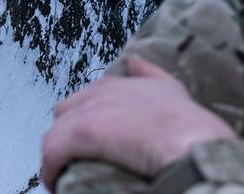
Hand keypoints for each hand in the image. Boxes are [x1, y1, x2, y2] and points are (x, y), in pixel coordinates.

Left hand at [39, 56, 235, 191]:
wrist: (192, 143)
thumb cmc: (188, 126)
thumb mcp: (172, 89)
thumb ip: (151, 74)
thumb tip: (135, 61)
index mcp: (119, 84)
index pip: (87, 98)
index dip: (87, 120)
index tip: (94, 141)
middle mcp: (99, 93)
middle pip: (65, 114)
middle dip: (67, 136)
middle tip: (78, 160)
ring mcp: (89, 112)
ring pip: (54, 136)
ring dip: (58, 158)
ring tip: (67, 176)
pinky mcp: (80, 133)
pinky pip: (52, 154)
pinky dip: (51, 171)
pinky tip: (56, 183)